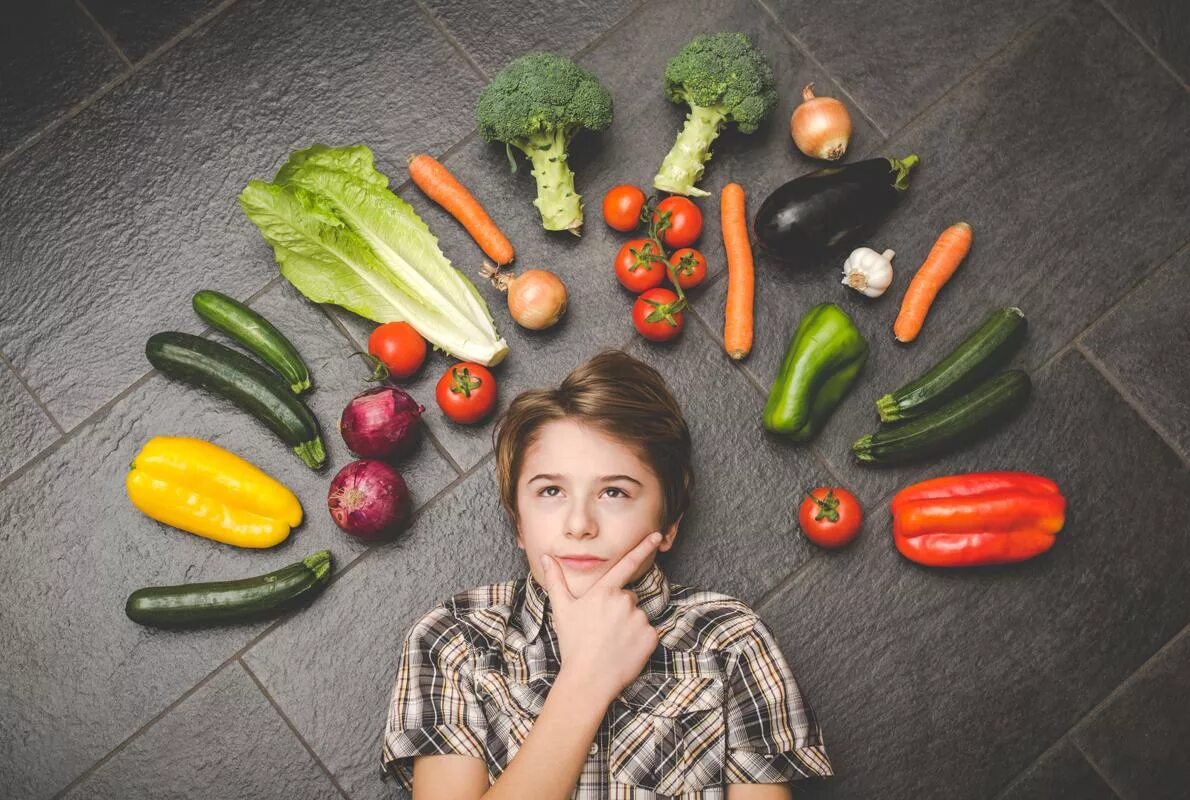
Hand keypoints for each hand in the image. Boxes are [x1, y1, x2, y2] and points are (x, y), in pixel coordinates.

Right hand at [539, 532, 663, 703]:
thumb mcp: (562, 610)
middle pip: (629, 598)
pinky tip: (624, 651)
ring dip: (629, 626)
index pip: (626, 564)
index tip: (656, 536)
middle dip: (620, 610)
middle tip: (603, 630)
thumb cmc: (573, 643)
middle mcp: (624, 601)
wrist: (588, 679)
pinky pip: (648, 634)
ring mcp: (639, 619)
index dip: (643, 548)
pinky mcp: (651, 637)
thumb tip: (546, 557)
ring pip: (638, 617)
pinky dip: (640, 642)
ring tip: (612, 643)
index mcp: (604, 592)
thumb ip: (556, 580)